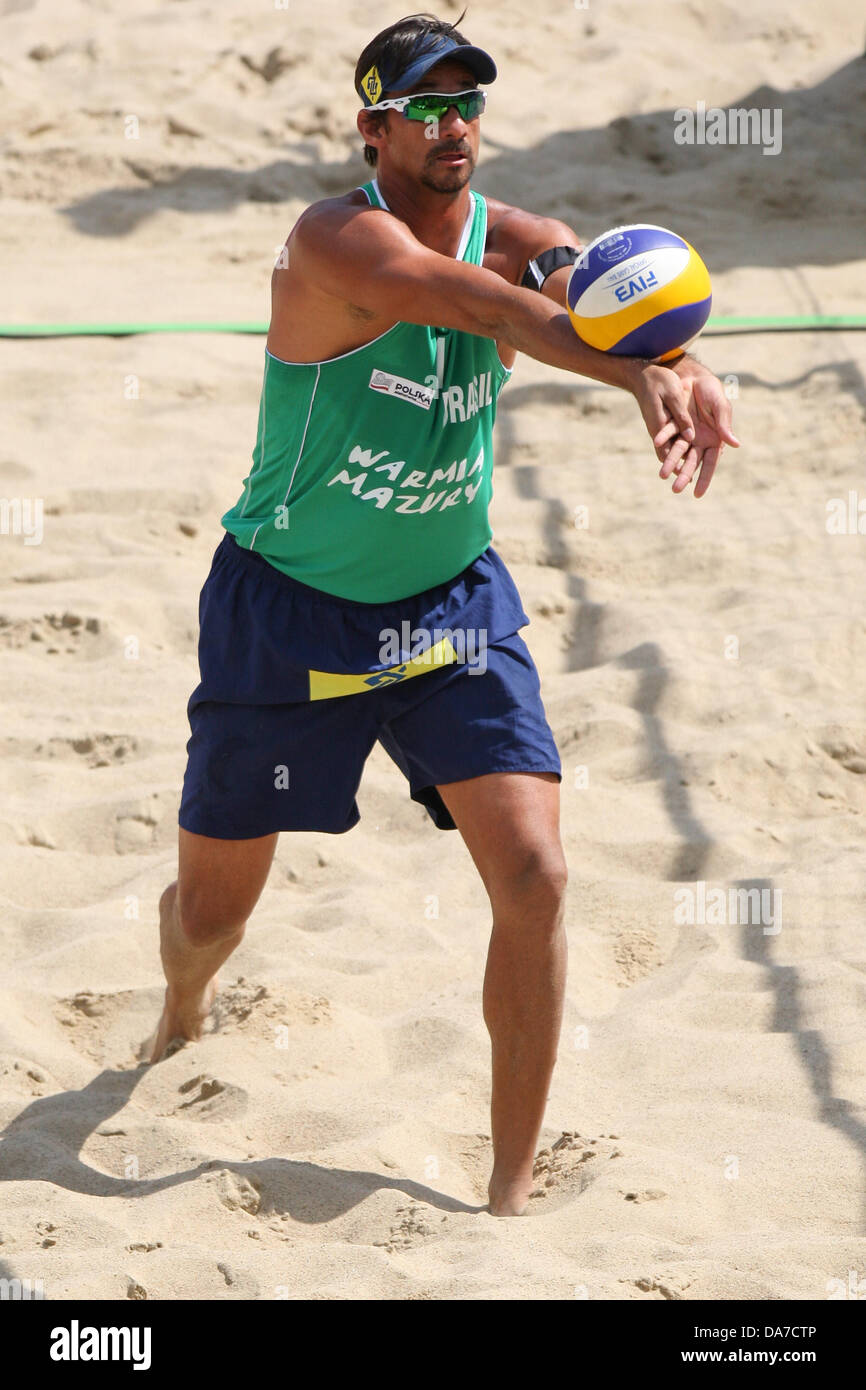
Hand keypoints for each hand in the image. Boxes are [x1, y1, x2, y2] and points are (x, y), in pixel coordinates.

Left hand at [630, 357, 739, 496]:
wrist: (694, 376)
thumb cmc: (713, 392)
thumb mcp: (721, 407)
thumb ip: (725, 425)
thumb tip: (735, 444)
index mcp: (714, 440)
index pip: (710, 464)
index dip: (704, 479)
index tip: (697, 495)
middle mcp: (699, 441)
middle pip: (692, 462)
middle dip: (684, 476)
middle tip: (675, 489)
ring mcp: (685, 434)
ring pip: (677, 452)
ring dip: (670, 462)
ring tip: (662, 475)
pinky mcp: (673, 425)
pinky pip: (668, 434)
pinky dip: (664, 439)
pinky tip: (658, 445)